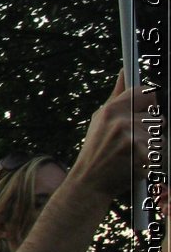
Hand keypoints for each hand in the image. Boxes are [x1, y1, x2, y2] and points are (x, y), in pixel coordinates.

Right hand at [68, 73, 159, 196]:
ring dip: (152, 146)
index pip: (146, 93)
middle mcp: (120, 122)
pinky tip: (136, 163)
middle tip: (131, 142)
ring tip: (133, 154)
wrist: (89, 181)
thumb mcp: (101, 120)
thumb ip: (118, 95)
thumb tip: (125, 70)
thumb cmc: (97, 149)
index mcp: (110, 110)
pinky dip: (153, 159)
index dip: (150, 102)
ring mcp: (131, 139)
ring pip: (160, 137)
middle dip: (150, 130)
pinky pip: (161, 151)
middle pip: (158, 118)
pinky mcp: (142, 156)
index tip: (147, 111)